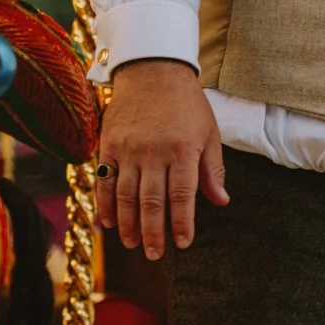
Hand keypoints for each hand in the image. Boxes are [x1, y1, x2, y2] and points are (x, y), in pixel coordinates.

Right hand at [97, 58, 227, 259]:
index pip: (182, 195)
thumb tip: (221, 201)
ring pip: (125, 195)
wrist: (153, 70)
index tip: (183, 243)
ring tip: (133, 244)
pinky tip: (108, 223)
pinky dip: (104, 204)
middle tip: (154, 255)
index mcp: (182, 150)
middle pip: (151, 201)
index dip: (182, 222)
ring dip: (129, 223)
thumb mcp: (209, 133)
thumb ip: (212, 169)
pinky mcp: (109, 145)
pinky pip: (104, 180)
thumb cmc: (187, 104)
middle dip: (153, 232)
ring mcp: (128, 149)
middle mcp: (154, 152)